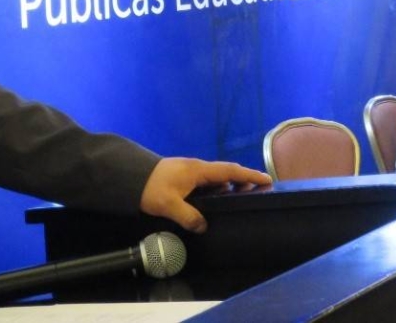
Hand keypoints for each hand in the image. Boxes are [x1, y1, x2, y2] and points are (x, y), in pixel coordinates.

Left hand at [139, 157, 270, 232]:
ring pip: (214, 177)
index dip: (248, 175)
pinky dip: (215, 188)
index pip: (229, 171)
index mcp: (197, 170)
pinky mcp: (181, 177)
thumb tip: (204, 226)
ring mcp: (187, 171)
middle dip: (242, 179)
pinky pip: (205, 181)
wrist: (128, 177)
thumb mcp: (169, 205)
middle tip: (258, 190)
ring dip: (228, 184)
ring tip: (240, 197)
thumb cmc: (150, 188)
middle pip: (225, 172)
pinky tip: (216, 199)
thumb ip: (189, 217)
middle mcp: (195, 168)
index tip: (266, 179)